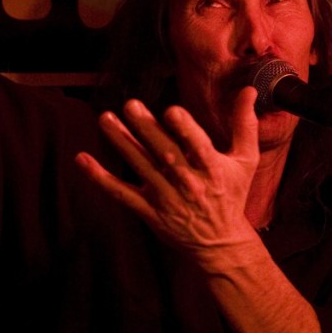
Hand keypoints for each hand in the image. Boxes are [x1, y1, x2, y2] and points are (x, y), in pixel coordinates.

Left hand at [76, 87, 260, 255]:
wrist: (221, 243)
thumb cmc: (232, 194)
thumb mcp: (245, 161)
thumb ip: (245, 124)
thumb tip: (249, 89)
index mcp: (214, 170)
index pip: (198, 147)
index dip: (185, 130)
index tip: (171, 111)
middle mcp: (189, 184)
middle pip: (165, 154)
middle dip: (147, 129)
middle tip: (130, 105)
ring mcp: (166, 199)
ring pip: (141, 168)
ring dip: (122, 143)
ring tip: (105, 119)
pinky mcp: (149, 212)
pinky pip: (121, 193)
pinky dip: (100, 178)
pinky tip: (82, 159)